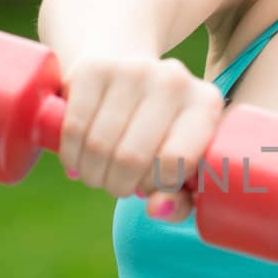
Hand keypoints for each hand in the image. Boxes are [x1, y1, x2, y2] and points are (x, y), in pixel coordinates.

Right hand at [57, 53, 225, 221]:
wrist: (125, 71)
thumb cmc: (160, 131)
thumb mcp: (180, 164)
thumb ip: (179, 199)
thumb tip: (157, 209)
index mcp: (206, 105)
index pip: (175, 162)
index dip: (155, 187)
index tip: (151, 186)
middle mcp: (174, 81)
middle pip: (131, 158)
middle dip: (119, 185)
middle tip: (119, 185)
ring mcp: (134, 70)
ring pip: (99, 145)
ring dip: (94, 175)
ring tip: (99, 174)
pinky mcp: (95, 68)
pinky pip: (75, 127)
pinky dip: (72, 155)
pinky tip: (79, 160)